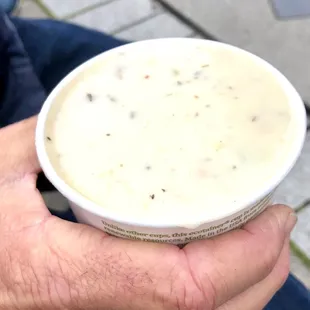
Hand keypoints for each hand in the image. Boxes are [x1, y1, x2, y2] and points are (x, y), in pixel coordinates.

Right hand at [0, 117, 295, 309]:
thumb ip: (46, 140)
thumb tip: (88, 117)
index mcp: (61, 275)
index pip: (180, 287)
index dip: (242, 257)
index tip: (276, 219)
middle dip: (259, 275)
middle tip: (279, 228)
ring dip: (244, 290)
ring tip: (262, 247)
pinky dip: (212, 300)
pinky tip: (218, 268)